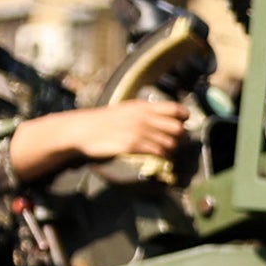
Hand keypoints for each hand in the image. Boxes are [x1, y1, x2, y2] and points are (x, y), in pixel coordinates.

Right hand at [10, 97, 184, 181]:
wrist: (81, 130)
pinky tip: (161, 159)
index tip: (182, 125)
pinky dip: (164, 158)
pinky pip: (159, 153)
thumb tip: (165, 118)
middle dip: (181, 138)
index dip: (184, 118)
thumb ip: (145, 113)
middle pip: (178, 128)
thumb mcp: (126, 110)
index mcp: (143, 106)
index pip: (176, 109)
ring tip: (168, 153)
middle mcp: (144, 117)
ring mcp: (139, 131)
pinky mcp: (133, 145)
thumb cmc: (103, 121)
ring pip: (171, 143)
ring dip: (172, 150)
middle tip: (176, 143)